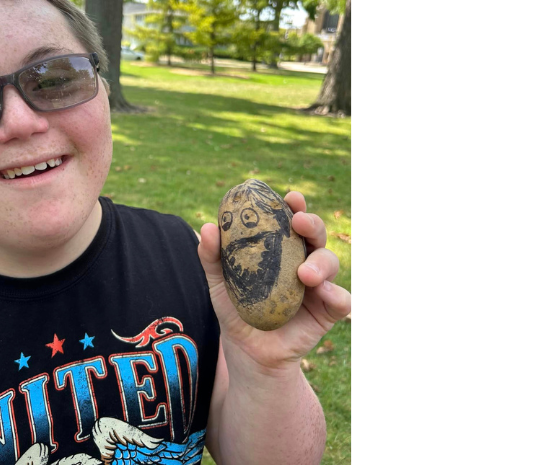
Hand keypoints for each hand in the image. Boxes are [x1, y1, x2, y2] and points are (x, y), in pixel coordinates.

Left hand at [197, 190, 350, 371]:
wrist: (247, 352)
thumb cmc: (236, 311)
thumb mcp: (219, 284)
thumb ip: (212, 257)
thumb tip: (208, 226)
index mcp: (281, 248)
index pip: (291, 220)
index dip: (295, 205)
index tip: (291, 198)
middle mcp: (303, 260)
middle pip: (316, 234)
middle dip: (312, 224)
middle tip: (300, 223)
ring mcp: (318, 285)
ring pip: (330, 262)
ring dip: (321, 262)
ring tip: (305, 274)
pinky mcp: (328, 311)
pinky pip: (342, 299)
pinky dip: (337, 294)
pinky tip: (323, 292)